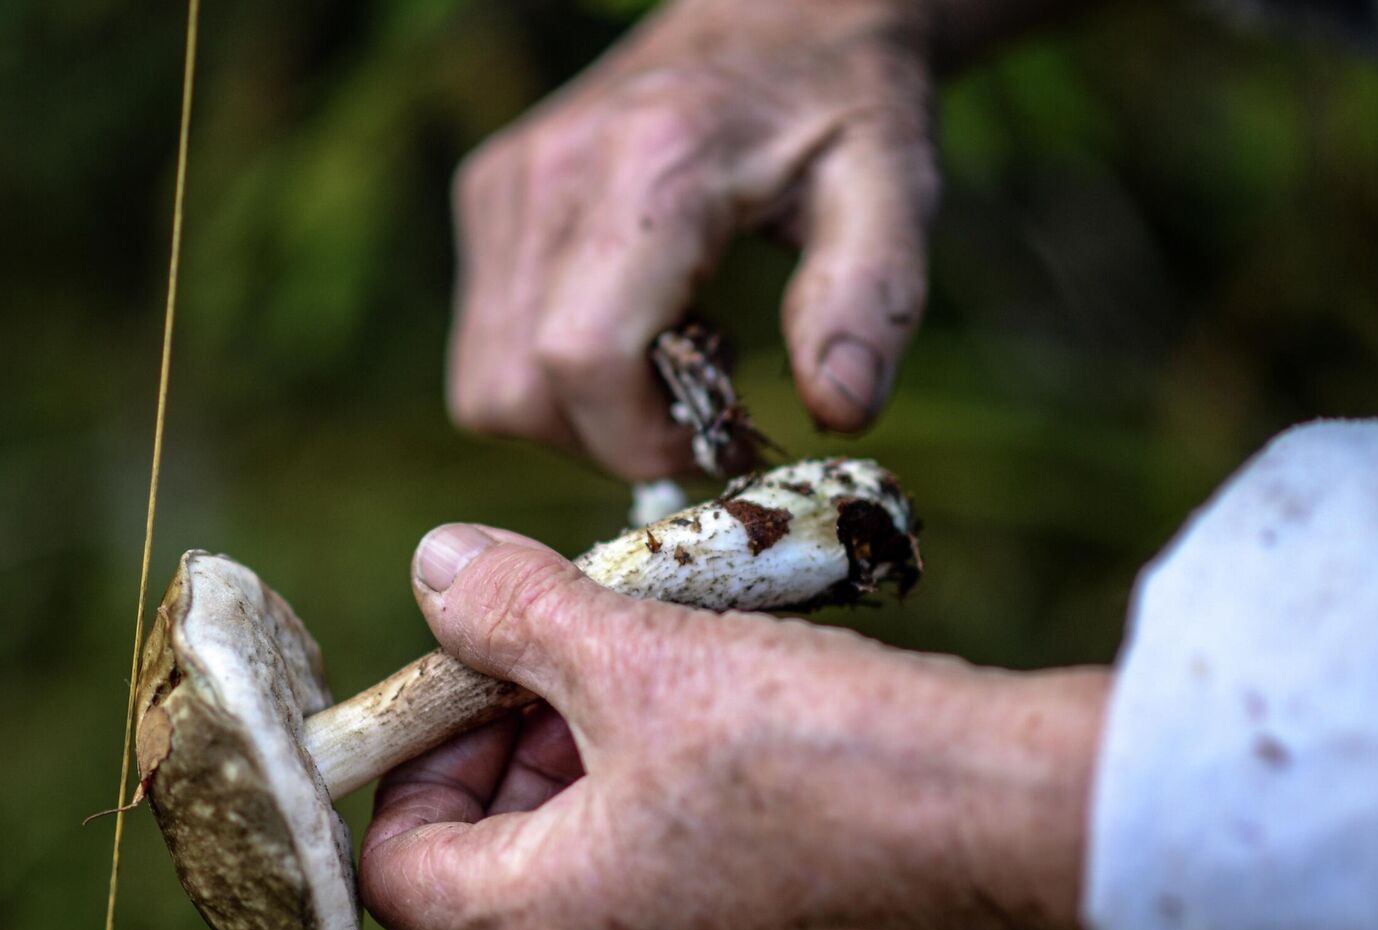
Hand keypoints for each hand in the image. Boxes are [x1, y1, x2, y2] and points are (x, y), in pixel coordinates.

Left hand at [361, 523, 1109, 929]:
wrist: (1007, 818)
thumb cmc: (819, 745)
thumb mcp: (643, 651)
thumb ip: (518, 612)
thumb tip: (437, 569)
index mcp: (550, 927)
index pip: (401, 868)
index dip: (418, 761)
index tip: (478, 682)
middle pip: (499, 876)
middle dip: (518, 759)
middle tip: (580, 666)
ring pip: (597, 891)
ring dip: (602, 789)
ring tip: (670, 690)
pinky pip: (687, 914)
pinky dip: (683, 834)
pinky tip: (748, 755)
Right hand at [446, 0, 941, 478]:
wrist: (779, 12)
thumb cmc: (842, 107)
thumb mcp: (893, 193)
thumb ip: (869, 300)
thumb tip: (840, 411)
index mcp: (652, 170)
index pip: (581, 359)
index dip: (640, 438)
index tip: (718, 438)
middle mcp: (551, 172)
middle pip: (517, 392)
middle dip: (609, 439)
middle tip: (697, 408)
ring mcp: (505, 183)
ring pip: (487, 385)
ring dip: (576, 415)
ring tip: (668, 358)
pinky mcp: (488, 194)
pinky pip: (485, 344)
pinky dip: (550, 372)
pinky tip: (632, 322)